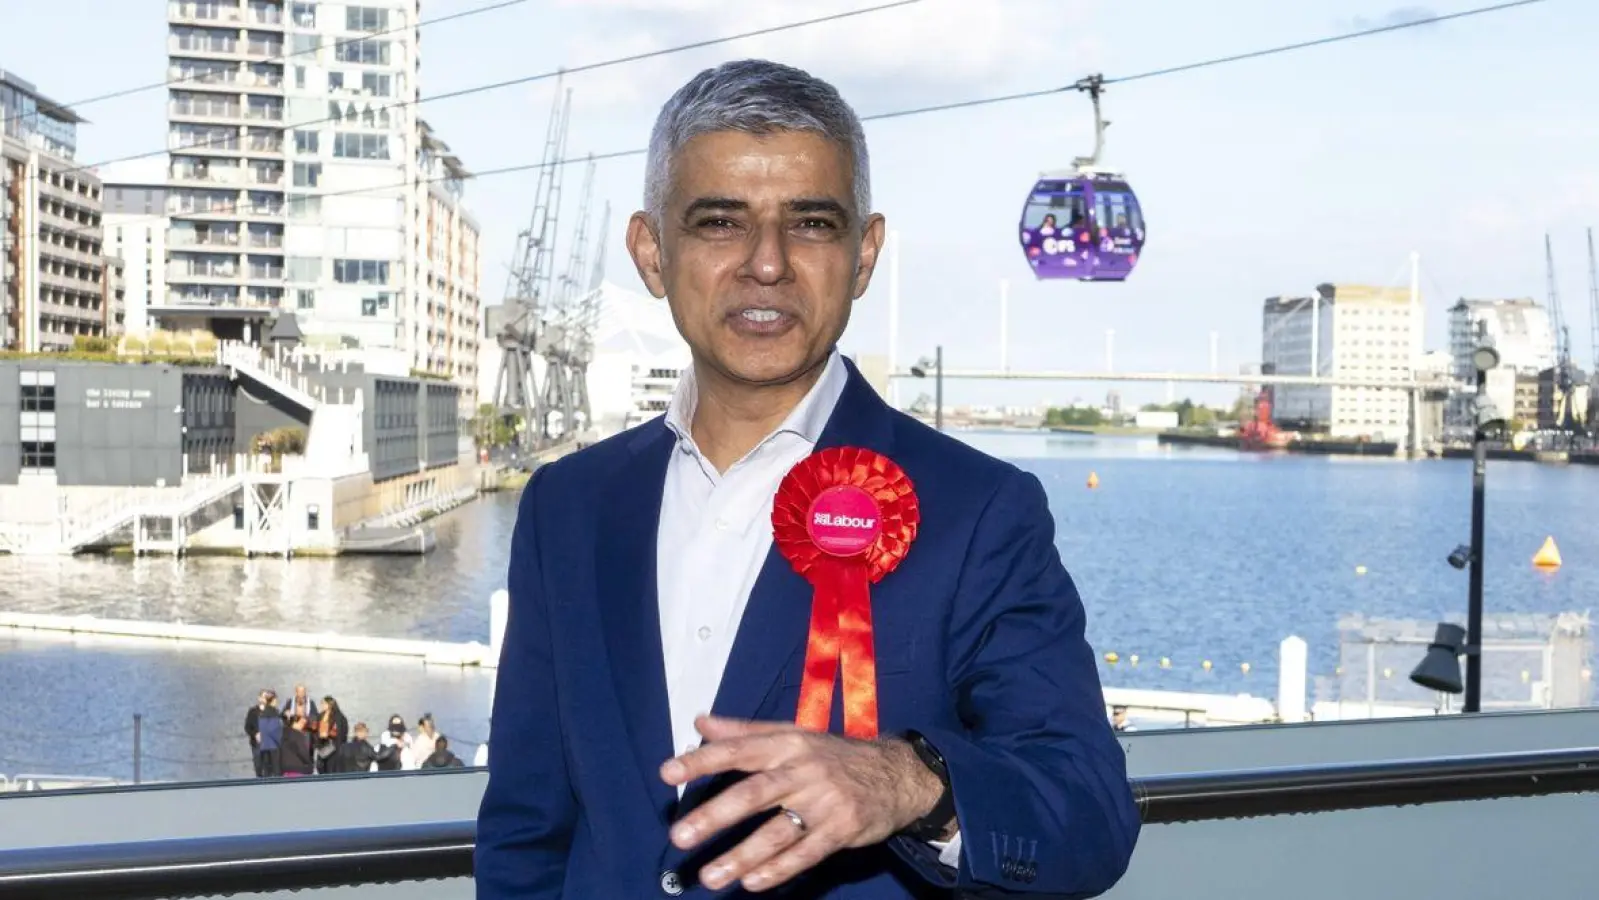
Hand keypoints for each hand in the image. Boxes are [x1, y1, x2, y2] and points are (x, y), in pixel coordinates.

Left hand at [659, 714, 946, 892]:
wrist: (896, 774)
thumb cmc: (833, 755)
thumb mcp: (792, 734)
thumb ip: (745, 732)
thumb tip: (701, 721)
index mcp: (787, 744)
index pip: (738, 750)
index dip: (702, 761)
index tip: (668, 772)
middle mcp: (804, 770)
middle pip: (754, 794)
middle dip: (715, 816)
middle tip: (680, 836)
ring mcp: (825, 802)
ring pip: (777, 832)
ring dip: (741, 856)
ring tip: (710, 877)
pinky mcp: (842, 830)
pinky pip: (806, 853)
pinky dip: (779, 870)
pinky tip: (753, 883)